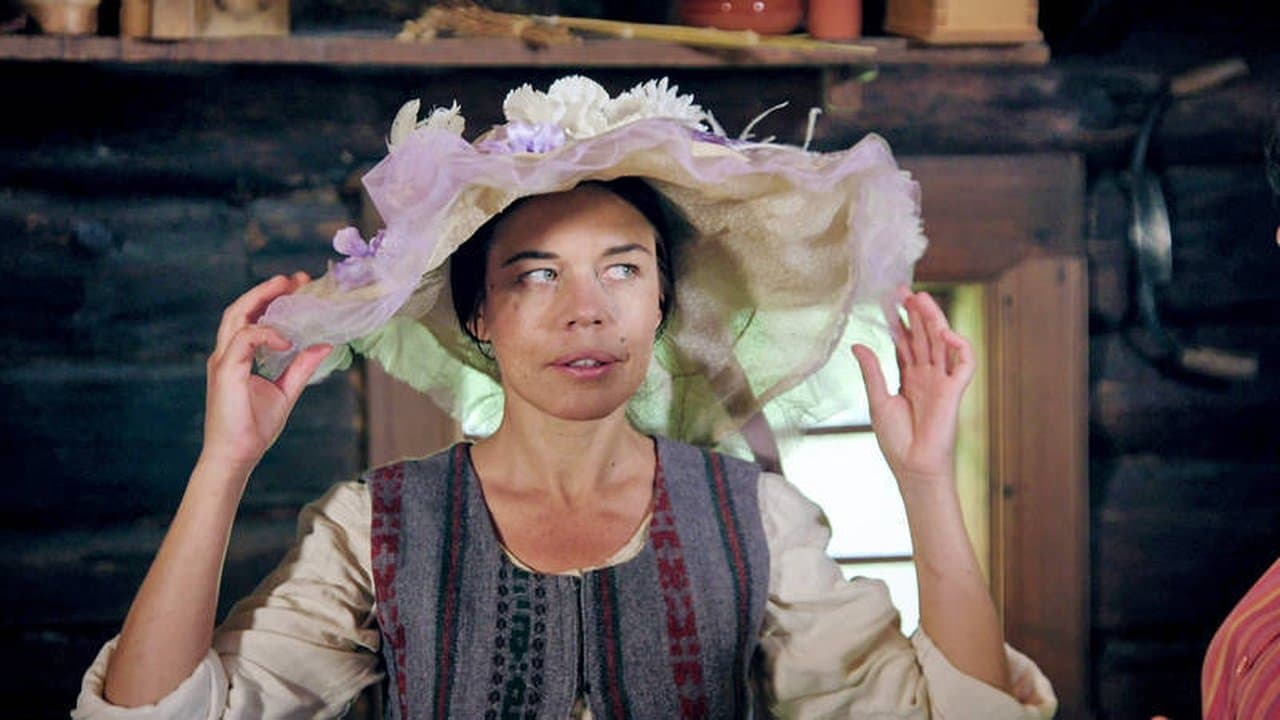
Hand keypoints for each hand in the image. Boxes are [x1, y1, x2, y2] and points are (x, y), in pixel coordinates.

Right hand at [200, 273, 330, 477]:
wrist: (235, 456)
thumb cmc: (254, 428)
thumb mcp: (286, 391)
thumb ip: (302, 367)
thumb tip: (325, 344)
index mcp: (238, 357)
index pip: (252, 317)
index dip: (272, 299)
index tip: (298, 287)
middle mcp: (227, 354)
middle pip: (241, 308)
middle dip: (268, 290)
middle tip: (296, 278)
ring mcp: (223, 361)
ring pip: (236, 316)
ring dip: (262, 298)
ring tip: (288, 287)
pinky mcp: (226, 372)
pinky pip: (244, 340)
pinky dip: (266, 334)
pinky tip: (287, 339)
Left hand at [852, 289, 974, 491]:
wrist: (913, 467)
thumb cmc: (896, 440)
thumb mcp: (878, 401)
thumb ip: (872, 372)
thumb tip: (857, 344)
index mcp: (909, 378)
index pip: (905, 343)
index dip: (899, 323)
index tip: (888, 302)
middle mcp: (927, 376)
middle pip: (923, 337)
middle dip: (916, 314)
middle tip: (904, 291)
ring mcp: (943, 382)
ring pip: (942, 343)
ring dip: (934, 320)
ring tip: (921, 299)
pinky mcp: (956, 391)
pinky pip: (965, 363)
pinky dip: (960, 346)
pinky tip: (946, 332)